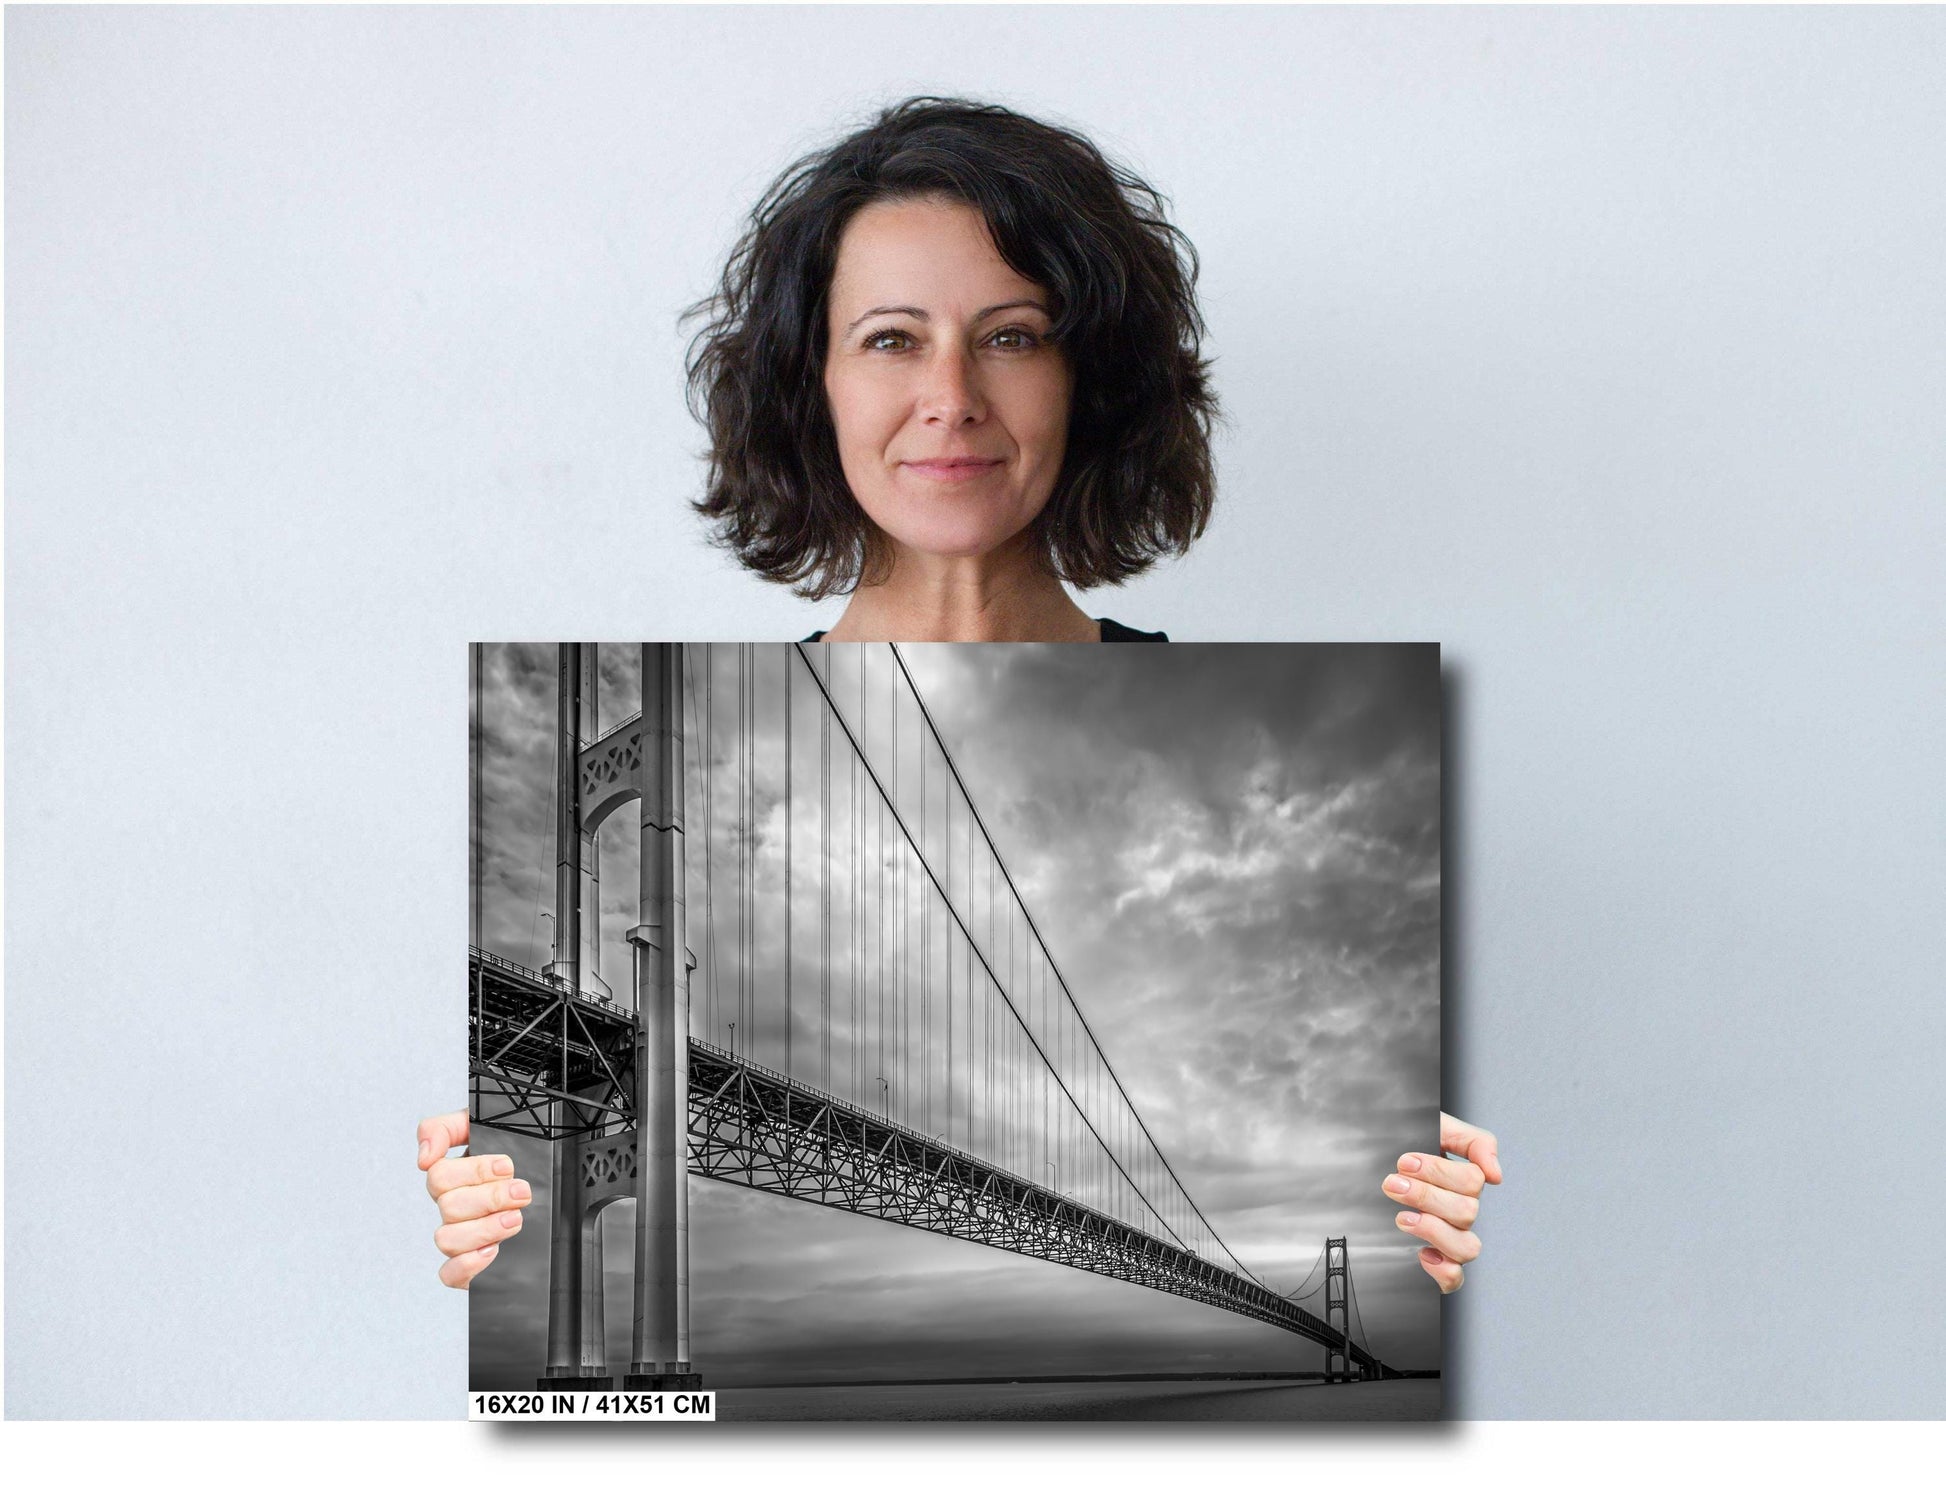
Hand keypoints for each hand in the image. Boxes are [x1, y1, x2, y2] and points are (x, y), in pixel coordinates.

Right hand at [418, 1109, 532, 1289]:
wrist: (553, 1190)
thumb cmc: (518, 1157)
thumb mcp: (487, 1127)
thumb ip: (447, 1128)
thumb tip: (425, 1155)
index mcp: (454, 1177)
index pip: (439, 1175)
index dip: (474, 1171)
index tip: (506, 1167)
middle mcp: (453, 1208)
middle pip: (448, 1206)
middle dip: (490, 1198)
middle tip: (520, 1192)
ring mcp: (460, 1236)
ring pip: (446, 1239)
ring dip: (484, 1229)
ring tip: (515, 1219)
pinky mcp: (470, 1266)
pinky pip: (449, 1274)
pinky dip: (467, 1265)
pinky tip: (492, 1251)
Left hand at [1383, 1112, 1500, 1293]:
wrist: (1362, 1160)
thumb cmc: (1401, 1143)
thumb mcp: (1436, 1127)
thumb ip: (1474, 1141)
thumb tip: (1496, 1176)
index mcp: (1463, 1180)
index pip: (1472, 1182)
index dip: (1438, 1172)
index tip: (1404, 1162)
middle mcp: (1460, 1211)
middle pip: (1467, 1213)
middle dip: (1426, 1196)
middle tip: (1392, 1183)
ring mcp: (1449, 1237)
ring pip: (1467, 1248)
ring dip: (1434, 1231)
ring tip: (1402, 1218)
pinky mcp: (1434, 1260)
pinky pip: (1454, 1279)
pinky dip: (1444, 1271)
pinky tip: (1422, 1253)